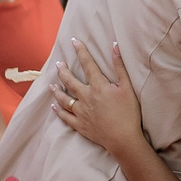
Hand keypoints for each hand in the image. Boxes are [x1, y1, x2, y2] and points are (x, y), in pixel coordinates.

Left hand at [50, 39, 149, 155]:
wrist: (123, 139)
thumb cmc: (128, 113)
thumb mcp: (127, 87)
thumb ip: (120, 66)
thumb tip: (114, 46)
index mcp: (98, 86)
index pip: (87, 64)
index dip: (81, 51)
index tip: (73, 41)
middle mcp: (86, 97)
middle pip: (70, 81)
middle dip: (63, 71)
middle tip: (58, 64)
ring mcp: (81, 112)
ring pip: (64, 99)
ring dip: (57, 90)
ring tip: (51, 84)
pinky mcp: (80, 125)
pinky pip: (65, 117)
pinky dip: (58, 111)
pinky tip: (53, 106)